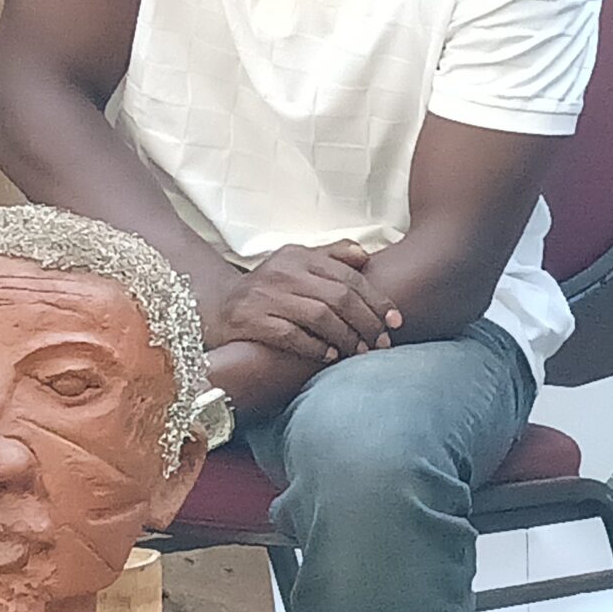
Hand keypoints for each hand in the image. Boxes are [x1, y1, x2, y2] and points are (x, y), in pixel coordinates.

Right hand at [202, 241, 401, 362]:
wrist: (217, 308)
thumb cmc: (269, 288)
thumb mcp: (296, 263)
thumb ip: (331, 255)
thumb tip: (366, 256)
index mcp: (299, 256)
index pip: (349, 276)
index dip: (377, 299)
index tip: (395, 320)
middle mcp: (283, 273)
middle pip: (339, 297)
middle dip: (367, 321)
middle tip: (382, 341)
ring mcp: (265, 297)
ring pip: (319, 316)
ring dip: (346, 336)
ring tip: (361, 351)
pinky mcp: (250, 321)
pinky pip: (290, 336)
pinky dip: (315, 347)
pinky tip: (331, 355)